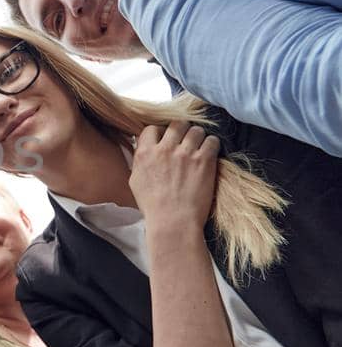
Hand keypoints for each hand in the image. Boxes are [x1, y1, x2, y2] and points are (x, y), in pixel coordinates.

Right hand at [129, 122, 219, 238]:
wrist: (173, 222)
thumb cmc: (153, 207)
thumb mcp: (135, 182)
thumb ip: (140, 161)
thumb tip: (143, 151)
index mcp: (145, 153)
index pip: (152, 128)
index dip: (161, 132)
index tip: (166, 139)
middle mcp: (165, 149)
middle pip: (177, 124)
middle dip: (182, 130)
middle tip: (186, 140)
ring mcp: (186, 153)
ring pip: (196, 130)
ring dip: (198, 136)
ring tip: (200, 146)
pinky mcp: (204, 161)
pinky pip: (212, 141)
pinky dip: (212, 145)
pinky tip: (210, 153)